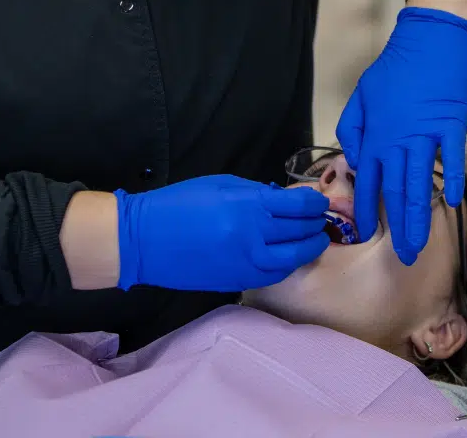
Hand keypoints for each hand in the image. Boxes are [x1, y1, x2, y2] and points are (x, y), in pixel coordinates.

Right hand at [115, 175, 329, 291]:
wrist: (145, 240)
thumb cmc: (179, 204)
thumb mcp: (219, 185)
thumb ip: (256, 192)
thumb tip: (286, 200)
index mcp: (248, 205)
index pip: (299, 206)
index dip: (315, 204)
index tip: (318, 203)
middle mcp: (252, 235)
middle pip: (300, 231)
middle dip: (315, 225)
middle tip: (321, 220)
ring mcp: (246, 262)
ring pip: (293, 259)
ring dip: (309, 249)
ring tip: (314, 241)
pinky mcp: (237, 281)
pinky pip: (273, 275)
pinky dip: (288, 265)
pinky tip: (290, 257)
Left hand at [336, 6, 466, 264]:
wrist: (429, 38)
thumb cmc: (395, 68)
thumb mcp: (361, 95)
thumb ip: (353, 129)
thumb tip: (354, 160)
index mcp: (374, 135)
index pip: (368, 182)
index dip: (368, 210)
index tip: (369, 235)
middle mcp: (397, 140)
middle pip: (395, 192)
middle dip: (398, 228)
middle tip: (404, 257)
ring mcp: (425, 134)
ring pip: (420, 185)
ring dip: (421, 218)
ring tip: (421, 245)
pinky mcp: (450, 125)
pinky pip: (451, 159)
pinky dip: (451, 180)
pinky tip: (452, 203)